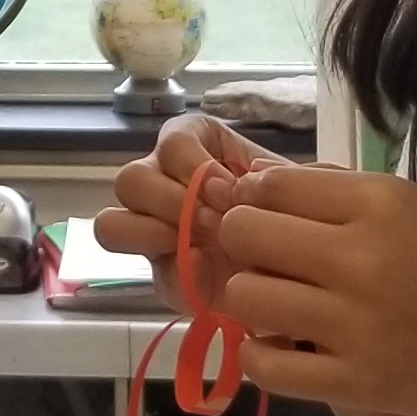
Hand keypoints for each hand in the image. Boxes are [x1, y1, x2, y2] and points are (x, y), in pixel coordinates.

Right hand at [96, 113, 288, 291]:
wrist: (305, 262)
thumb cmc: (291, 207)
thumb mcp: (294, 181)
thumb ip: (282, 174)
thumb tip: (250, 178)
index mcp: (192, 145)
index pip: (171, 141)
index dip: (194, 166)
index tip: (230, 190)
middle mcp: (161, 182)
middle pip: (130, 180)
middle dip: (172, 201)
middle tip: (215, 222)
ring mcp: (154, 230)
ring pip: (112, 224)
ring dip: (152, 234)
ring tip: (198, 246)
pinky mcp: (164, 274)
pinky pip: (145, 272)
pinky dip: (173, 273)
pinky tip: (207, 272)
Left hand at [205, 162, 416, 415]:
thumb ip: (342, 196)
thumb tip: (259, 186)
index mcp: (382, 203)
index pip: (272, 185)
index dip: (257, 196)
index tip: (267, 212)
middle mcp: (361, 259)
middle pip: (244, 234)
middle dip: (245, 242)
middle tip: (270, 259)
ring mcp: (354, 326)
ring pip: (244, 296)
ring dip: (252, 296)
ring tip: (280, 302)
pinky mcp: (355, 385)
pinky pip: (264, 365)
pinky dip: (261, 353)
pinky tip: (284, 345)